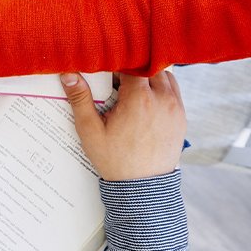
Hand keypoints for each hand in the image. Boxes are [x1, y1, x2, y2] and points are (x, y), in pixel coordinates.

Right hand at [60, 71, 185, 180]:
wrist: (143, 186)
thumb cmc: (114, 159)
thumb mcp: (90, 130)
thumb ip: (80, 99)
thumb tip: (68, 75)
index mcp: (139, 98)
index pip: (131, 64)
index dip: (117, 64)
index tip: (107, 72)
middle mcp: (162, 98)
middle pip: (150, 67)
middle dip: (134, 69)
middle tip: (117, 81)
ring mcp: (176, 108)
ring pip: (165, 77)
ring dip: (149, 78)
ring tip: (132, 91)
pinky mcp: (182, 117)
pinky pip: (174, 92)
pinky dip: (161, 90)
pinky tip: (145, 102)